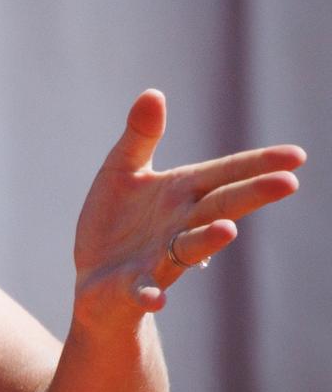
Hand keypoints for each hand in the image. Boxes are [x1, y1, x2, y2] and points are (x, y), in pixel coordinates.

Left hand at [72, 89, 304, 332]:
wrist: (94, 277)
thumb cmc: (115, 220)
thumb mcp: (121, 171)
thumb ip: (140, 136)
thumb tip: (154, 93)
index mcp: (181, 192)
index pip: (225, 174)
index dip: (258, 165)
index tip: (297, 156)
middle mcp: (180, 225)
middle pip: (219, 206)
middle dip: (250, 195)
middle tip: (288, 183)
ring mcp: (160, 257)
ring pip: (190, 249)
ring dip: (208, 241)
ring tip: (227, 230)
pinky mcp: (135, 285)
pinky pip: (145, 290)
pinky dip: (150, 293)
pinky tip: (156, 298)